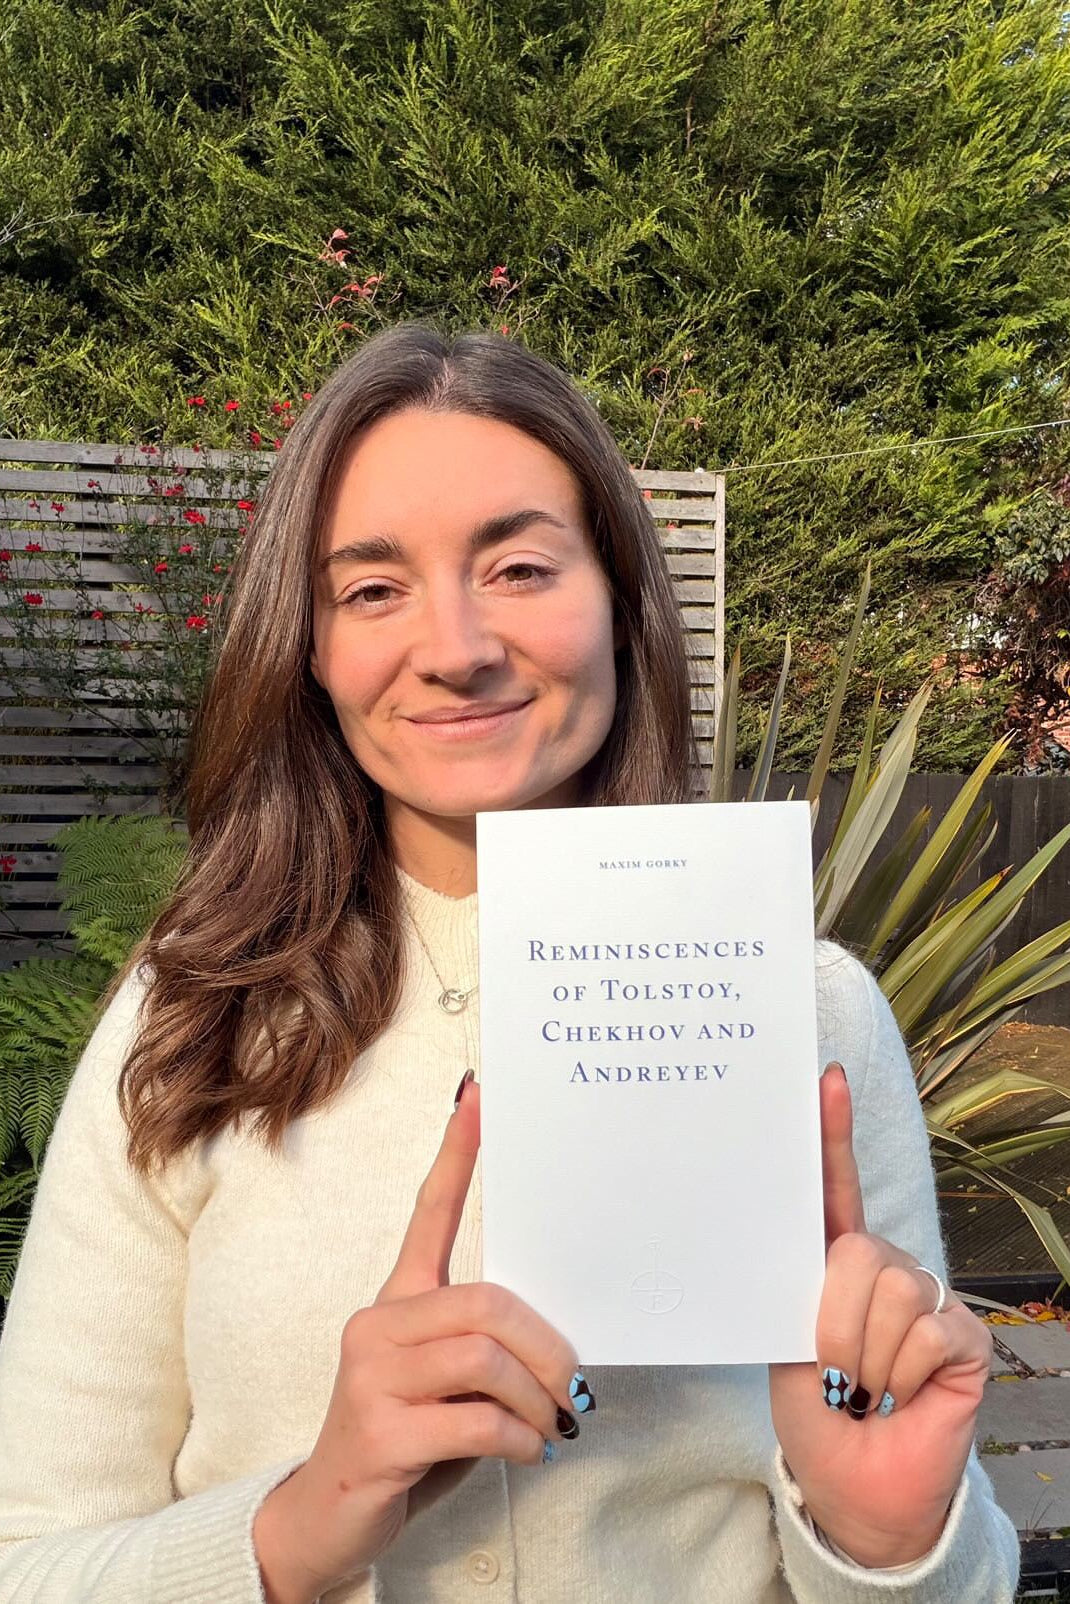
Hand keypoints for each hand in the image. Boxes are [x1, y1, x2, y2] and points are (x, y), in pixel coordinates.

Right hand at [253, 1078, 581, 1603]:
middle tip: (572, 1388)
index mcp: (398, 1301)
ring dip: (535, 1399)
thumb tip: (563, 1340)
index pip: (427, 1212)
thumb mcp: (449, 1383)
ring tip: (550, 1427)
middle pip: (486, 1301)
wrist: (330, 1515)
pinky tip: (524, 1451)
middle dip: (546, 1347)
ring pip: (485, 1357)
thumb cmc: (409, 1439)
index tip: (478, 1098)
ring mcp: (371, 1375)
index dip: (457, 1154)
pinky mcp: (378, 1431)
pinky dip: (517, 1437)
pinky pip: (476, 1418)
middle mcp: (378, 1323)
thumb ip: (485, 1347)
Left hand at [768, 1061, 992, 1568]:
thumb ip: (798, 1290)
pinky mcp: (963, 1335)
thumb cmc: (815, 1416)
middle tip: (832, 1375)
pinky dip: (904, 1375)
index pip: (834, 1186)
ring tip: (865, 1390)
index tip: (823, 1078)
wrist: (854, 1489)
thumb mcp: (787, 1346)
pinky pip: (928, 1331)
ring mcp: (928, 1298)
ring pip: (891, 1294)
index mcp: (833, 1262)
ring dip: (866, 1359)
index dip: (830, 1133)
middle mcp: (883, 1268)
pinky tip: (904, 1396)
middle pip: (856, 1253)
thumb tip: (798, 1239)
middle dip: (833, 1324)